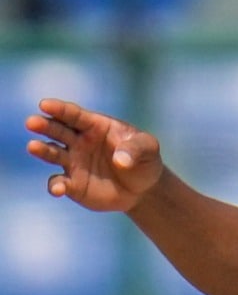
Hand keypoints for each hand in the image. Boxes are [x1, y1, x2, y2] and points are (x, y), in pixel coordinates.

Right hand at [26, 98, 164, 212]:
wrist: (143, 189)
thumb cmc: (144, 160)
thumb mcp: (148, 149)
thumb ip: (137, 149)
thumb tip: (120, 160)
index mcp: (94, 126)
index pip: (74, 115)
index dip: (60, 109)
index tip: (45, 105)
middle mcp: (78, 141)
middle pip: (57, 130)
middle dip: (44, 125)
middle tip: (32, 122)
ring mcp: (72, 162)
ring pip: (52, 153)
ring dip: (42, 150)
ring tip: (33, 147)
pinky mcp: (72, 184)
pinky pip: (59, 183)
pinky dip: (56, 186)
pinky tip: (58, 190)